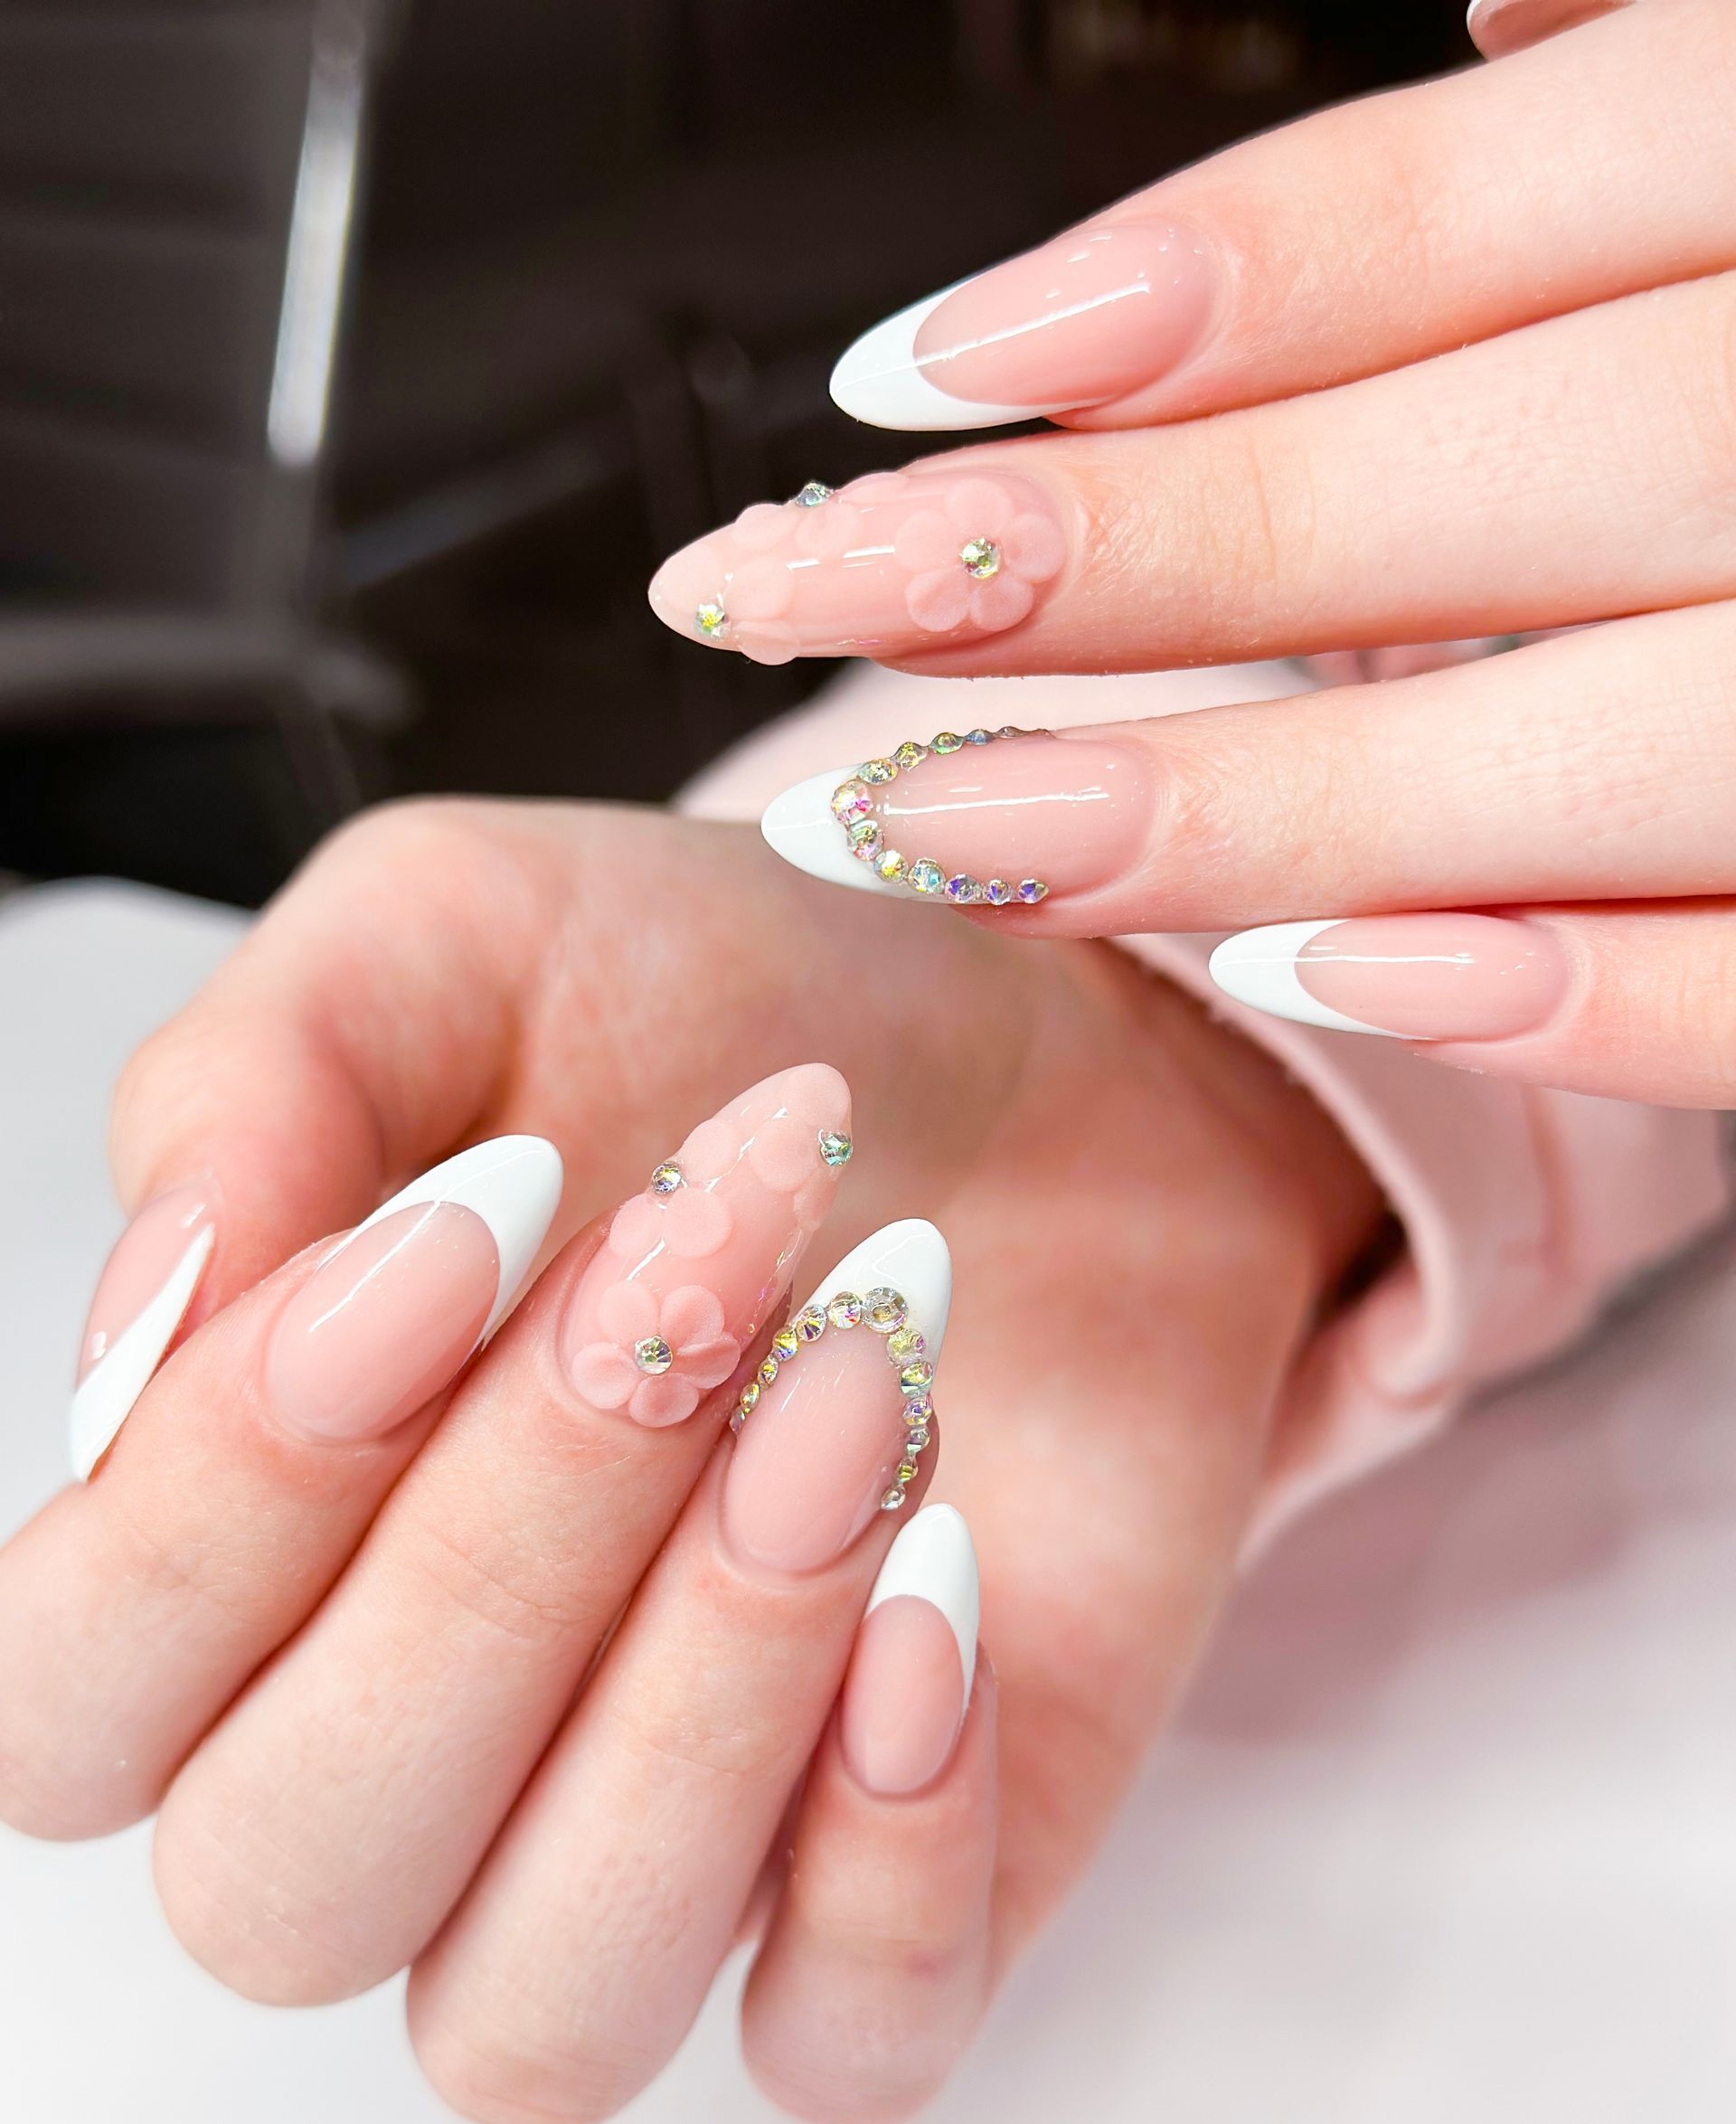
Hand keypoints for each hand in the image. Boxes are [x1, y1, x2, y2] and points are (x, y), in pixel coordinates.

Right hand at [0, 800, 1374, 2123]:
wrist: (1053, 1057)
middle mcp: (405, 1752)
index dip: (228, 1500)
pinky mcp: (891, 1889)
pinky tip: (949, 1582)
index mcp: (245, 1552)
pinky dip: (887, 1851)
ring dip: (691, 1700)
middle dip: (496, 1564)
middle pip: (293, 1870)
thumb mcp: (472, 937)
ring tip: (846, 1397)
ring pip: (535, 2009)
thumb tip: (152, 1313)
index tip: (469, 1225)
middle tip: (696, 1270)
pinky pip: (836, 2041)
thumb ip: (267, 1076)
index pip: (69, 1695)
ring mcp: (648, 1854)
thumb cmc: (732, 1011)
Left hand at [651, 0, 1735, 1108]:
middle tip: (803, 609)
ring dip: (1257, 807)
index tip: (898, 390)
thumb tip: (1489, 6)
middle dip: (1122, 556)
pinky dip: (1574, 993)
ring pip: (1596, 751)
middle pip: (1469, 474)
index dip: (1176, 299)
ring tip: (955, 832)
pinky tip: (1325, 984)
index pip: (1464, 211)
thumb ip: (1685, 75)